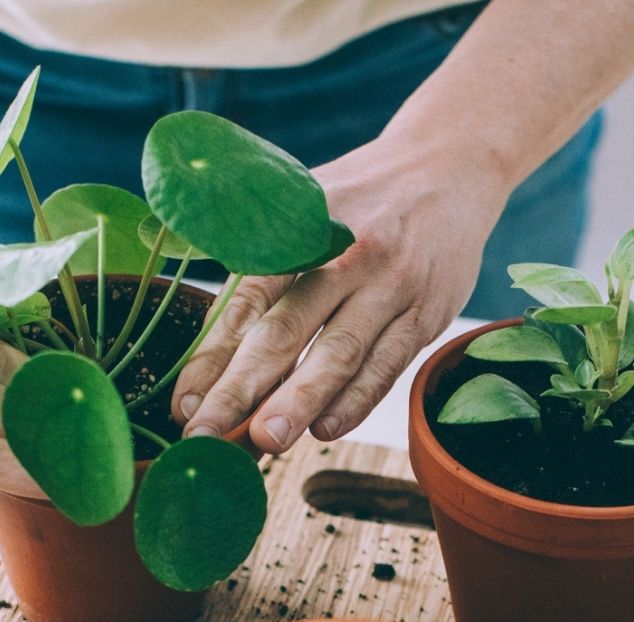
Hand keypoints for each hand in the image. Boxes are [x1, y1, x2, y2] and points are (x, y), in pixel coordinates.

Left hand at [170, 139, 509, 452]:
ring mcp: (391, 285)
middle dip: (241, 389)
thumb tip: (207, 334)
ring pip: (339, 353)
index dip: (212, 355)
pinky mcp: (428, 311)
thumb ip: (255, 256)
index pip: (246, 299)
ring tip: (265, 441)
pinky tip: (326, 428)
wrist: (449, 168)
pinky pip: (389, 363)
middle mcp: (344, 255)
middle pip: (286, 330)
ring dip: (299, 401)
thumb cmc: (358, 199)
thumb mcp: (303, 201)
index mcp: (301, 227)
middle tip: (206, 434)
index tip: (185, 403)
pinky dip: (358, 399)